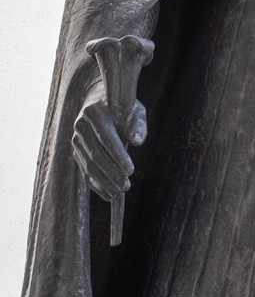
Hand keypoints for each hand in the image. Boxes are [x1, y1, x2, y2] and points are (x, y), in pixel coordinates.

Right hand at [71, 87, 145, 201]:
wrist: (100, 102)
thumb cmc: (123, 108)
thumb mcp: (134, 110)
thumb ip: (137, 125)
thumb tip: (137, 142)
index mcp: (94, 112)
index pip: (106, 138)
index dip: (118, 155)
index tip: (131, 170)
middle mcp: (80, 126)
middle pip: (95, 154)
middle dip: (112, 172)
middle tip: (127, 186)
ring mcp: (75, 139)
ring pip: (88, 165)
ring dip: (103, 181)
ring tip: (119, 192)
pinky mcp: (76, 151)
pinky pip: (84, 170)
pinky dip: (96, 184)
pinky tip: (108, 194)